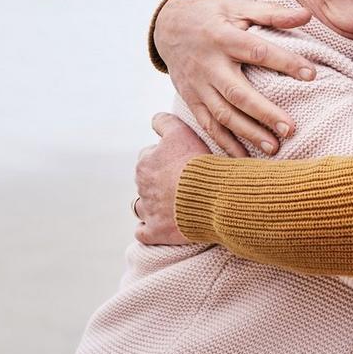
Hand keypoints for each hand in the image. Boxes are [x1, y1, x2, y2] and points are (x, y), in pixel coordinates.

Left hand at [134, 113, 213, 244]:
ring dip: (150, 205)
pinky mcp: (156, 231)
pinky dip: (147, 230)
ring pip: (140, 206)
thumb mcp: (180, 132)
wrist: (212, 195)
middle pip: (145, 181)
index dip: (163, 157)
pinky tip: (156, 227)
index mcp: (145, 163)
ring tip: (167, 205)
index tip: (177, 161)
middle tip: (178, 182)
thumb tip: (154, 121)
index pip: (147, 156)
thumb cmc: (197, 163)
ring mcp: (148, 210)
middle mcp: (143, 187)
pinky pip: (142, 232)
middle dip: (157, 182)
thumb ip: (164, 122)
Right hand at [154, 0, 313, 155]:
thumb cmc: (212, 17)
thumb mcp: (238, 7)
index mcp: (224, 38)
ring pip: (222, 114)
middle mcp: (210, 64)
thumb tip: (307, 15)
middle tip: (291, 128)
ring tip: (275, 148)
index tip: (312, 75)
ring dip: (248, 133)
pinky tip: (245, 158)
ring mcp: (198, 85)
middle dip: (264, 112)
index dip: (285, 62)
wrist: (168, 26)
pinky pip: (208, 125)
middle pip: (237, 92)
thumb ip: (272, 13)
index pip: (258, 51)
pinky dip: (225, 144)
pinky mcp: (191, 100)